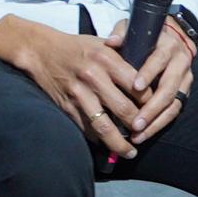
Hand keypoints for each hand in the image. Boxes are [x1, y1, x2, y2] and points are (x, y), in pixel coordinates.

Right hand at [0, 13, 147, 158]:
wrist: (41, 50)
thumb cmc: (77, 47)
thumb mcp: (103, 44)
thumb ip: (125, 58)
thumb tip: (150, 75)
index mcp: (107, 59)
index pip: (137, 84)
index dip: (150, 101)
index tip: (157, 110)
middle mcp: (94, 77)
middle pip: (124, 109)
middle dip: (139, 125)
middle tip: (147, 134)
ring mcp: (79, 94)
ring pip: (104, 125)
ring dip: (119, 143)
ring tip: (130, 152)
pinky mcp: (67, 106)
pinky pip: (86, 128)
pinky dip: (98, 140)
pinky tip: (108, 145)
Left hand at [124, 20, 197, 143]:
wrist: (172, 38)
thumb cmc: (147, 36)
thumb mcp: (135, 28)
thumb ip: (122, 33)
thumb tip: (110, 42)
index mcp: (168, 46)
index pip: (160, 60)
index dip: (149, 73)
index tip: (135, 86)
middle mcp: (181, 63)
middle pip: (169, 88)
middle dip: (151, 107)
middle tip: (135, 122)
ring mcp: (185, 79)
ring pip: (174, 104)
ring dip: (156, 121)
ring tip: (138, 134)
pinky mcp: (184, 92)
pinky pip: (174, 111)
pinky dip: (159, 124)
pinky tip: (144, 134)